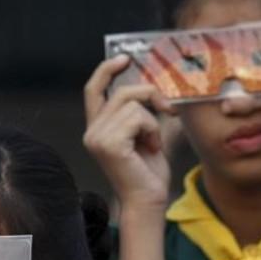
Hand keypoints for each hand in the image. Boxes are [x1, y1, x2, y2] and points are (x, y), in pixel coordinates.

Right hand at [83, 55, 176, 211]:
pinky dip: (152, 130)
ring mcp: (97, 136)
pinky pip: (138, 117)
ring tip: (153, 143)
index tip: (125, 58)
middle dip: (150, 95)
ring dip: (153, 121)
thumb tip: (165, 90)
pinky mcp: (108, 143)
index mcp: (99, 128)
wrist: (149, 201)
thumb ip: (150, 113)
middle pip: (122, 91)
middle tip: (168, 109)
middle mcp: (92, 131)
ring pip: (133, 104)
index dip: (107, 70)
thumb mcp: (151, 136)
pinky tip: (151, 149)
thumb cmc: (149, 174)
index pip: (94, 90)